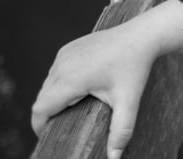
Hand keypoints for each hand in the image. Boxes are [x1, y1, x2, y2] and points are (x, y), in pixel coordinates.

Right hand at [31, 0, 182, 158]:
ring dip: (55, 98)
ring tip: (73, 108)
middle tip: (63, 125)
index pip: (41, 109)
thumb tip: (114, 158)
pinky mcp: (69, 48)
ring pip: (48, 84)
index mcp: (71, 79)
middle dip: (49, 114)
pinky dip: (60, 83)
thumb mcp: (128, 101)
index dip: (40, 126)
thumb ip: (121, 131)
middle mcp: (62, 65)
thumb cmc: (135, 67)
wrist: (142, 35)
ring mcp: (64, 54)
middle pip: (43, 98)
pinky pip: (56, 71)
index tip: (48, 136)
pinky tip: (78, 90)